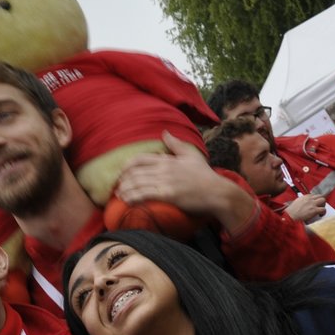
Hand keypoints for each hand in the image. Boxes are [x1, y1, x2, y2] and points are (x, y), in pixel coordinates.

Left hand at [115, 133, 255, 232]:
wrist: (217, 193)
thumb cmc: (205, 176)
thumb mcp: (192, 155)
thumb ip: (177, 144)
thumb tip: (165, 132)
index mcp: (168, 160)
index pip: (140, 159)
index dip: (127, 166)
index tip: (121, 173)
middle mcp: (164, 169)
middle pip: (135, 172)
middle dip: (123, 179)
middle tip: (117, 186)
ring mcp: (165, 182)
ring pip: (137, 183)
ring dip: (124, 190)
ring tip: (119, 195)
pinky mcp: (168, 195)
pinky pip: (144, 194)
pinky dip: (132, 197)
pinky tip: (126, 201)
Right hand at [285, 194, 326, 224]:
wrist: (290, 216)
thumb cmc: (292, 211)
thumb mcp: (297, 202)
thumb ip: (303, 201)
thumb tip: (306, 203)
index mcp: (305, 196)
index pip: (314, 195)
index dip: (316, 200)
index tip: (315, 204)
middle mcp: (309, 198)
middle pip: (320, 196)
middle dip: (321, 201)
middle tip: (319, 207)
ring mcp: (312, 204)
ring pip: (323, 200)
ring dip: (323, 205)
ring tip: (320, 210)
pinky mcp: (314, 210)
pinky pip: (323, 209)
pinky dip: (323, 212)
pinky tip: (320, 215)